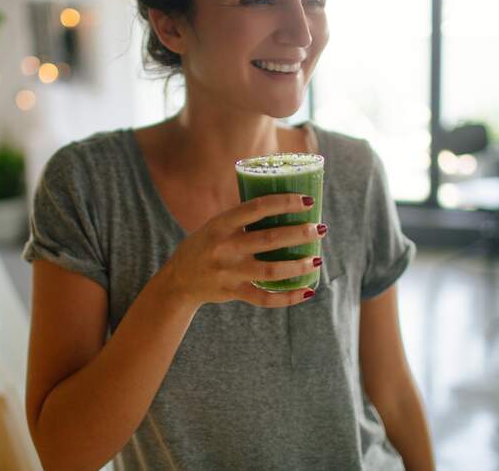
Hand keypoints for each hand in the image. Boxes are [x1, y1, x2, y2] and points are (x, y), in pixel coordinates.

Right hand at [155, 193, 325, 308]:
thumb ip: (242, 218)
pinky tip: (307, 290)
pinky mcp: (233, 292)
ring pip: (271, 270)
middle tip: (320, 229)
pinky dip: (288, 297)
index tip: (307, 202)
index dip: (284, 203)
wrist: (178, 280)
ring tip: (317, 259)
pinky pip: (265, 298)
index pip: (256, 208)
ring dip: (299, 265)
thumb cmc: (206, 245)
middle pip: (269, 239)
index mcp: (221, 224)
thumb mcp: (216, 225)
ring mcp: (229, 272)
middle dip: (299, 233)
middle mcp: (224, 247)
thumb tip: (283, 204)